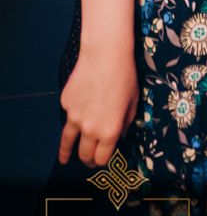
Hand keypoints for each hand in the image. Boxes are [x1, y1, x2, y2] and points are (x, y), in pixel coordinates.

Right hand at [59, 48, 139, 166]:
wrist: (105, 54)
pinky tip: (77, 113)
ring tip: (64, 159)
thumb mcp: (134, 102)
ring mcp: (75, 117)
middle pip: (85, 154)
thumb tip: (120, 135)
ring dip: (66, 153)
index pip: (102, 158)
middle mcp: (90, 129)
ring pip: (68, 142)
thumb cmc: (125, 76)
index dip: (102, 161)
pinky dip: (72, 118)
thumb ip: (127, 123)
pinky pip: (68, 116)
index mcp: (110, 131)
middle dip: (87, 160)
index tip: (102, 160)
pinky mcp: (66, 104)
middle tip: (88, 160)